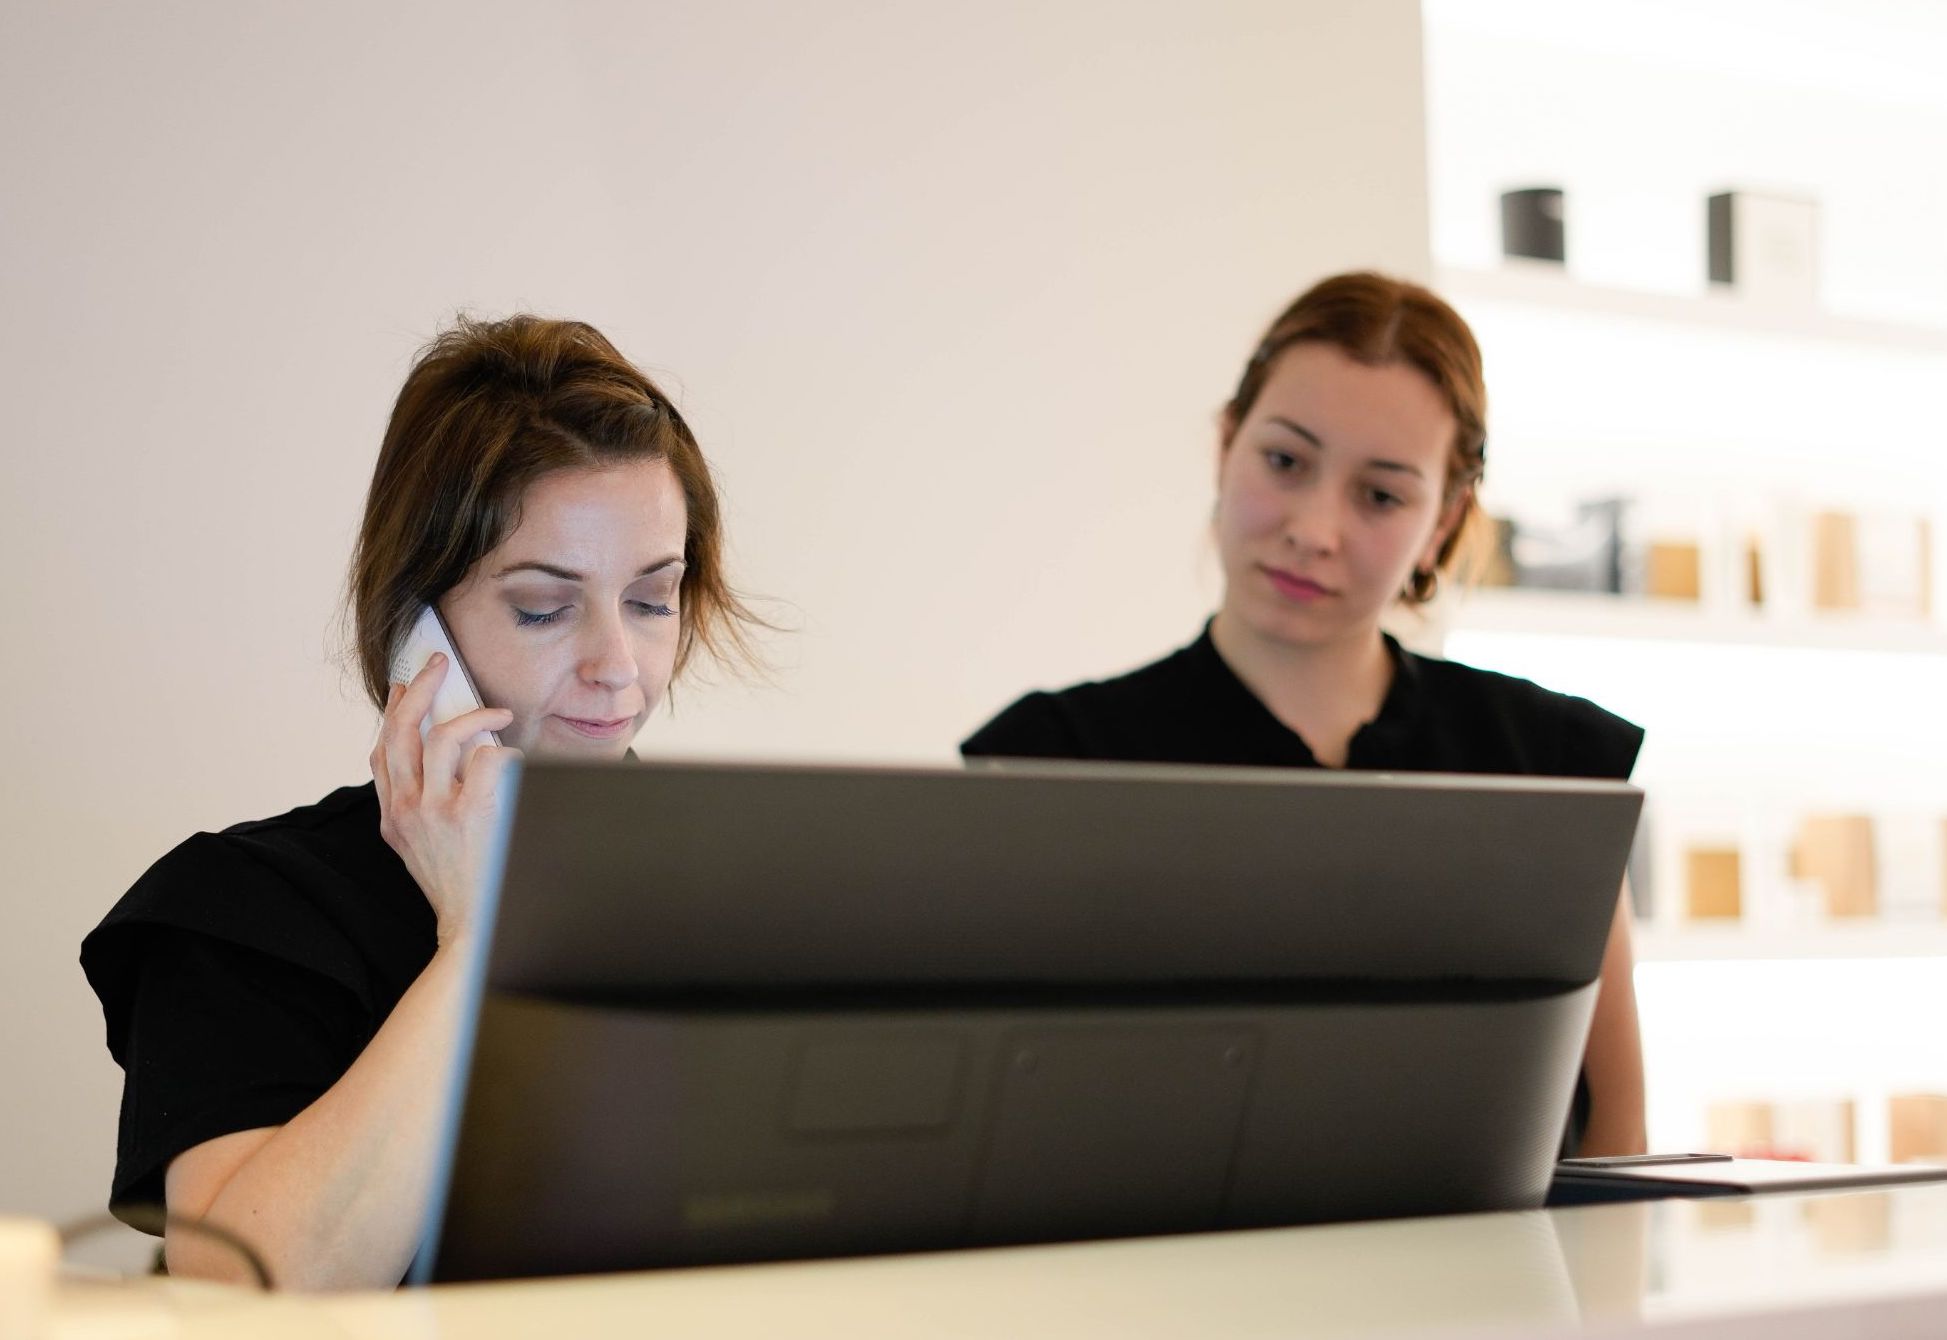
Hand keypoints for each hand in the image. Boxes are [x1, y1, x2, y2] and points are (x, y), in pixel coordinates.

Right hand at [370, 653, 519, 945]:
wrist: (471, 931)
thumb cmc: (461, 888)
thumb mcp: (425, 850)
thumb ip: (426, 807)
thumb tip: (452, 760)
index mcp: (393, 817)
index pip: (382, 753)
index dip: (392, 714)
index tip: (405, 687)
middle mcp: (407, 809)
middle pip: (402, 731)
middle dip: (420, 689)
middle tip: (439, 664)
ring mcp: (435, 810)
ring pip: (443, 735)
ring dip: (475, 716)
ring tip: (500, 715)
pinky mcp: (468, 812)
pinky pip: (489, 759)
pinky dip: (508, 754)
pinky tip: (521, 763)